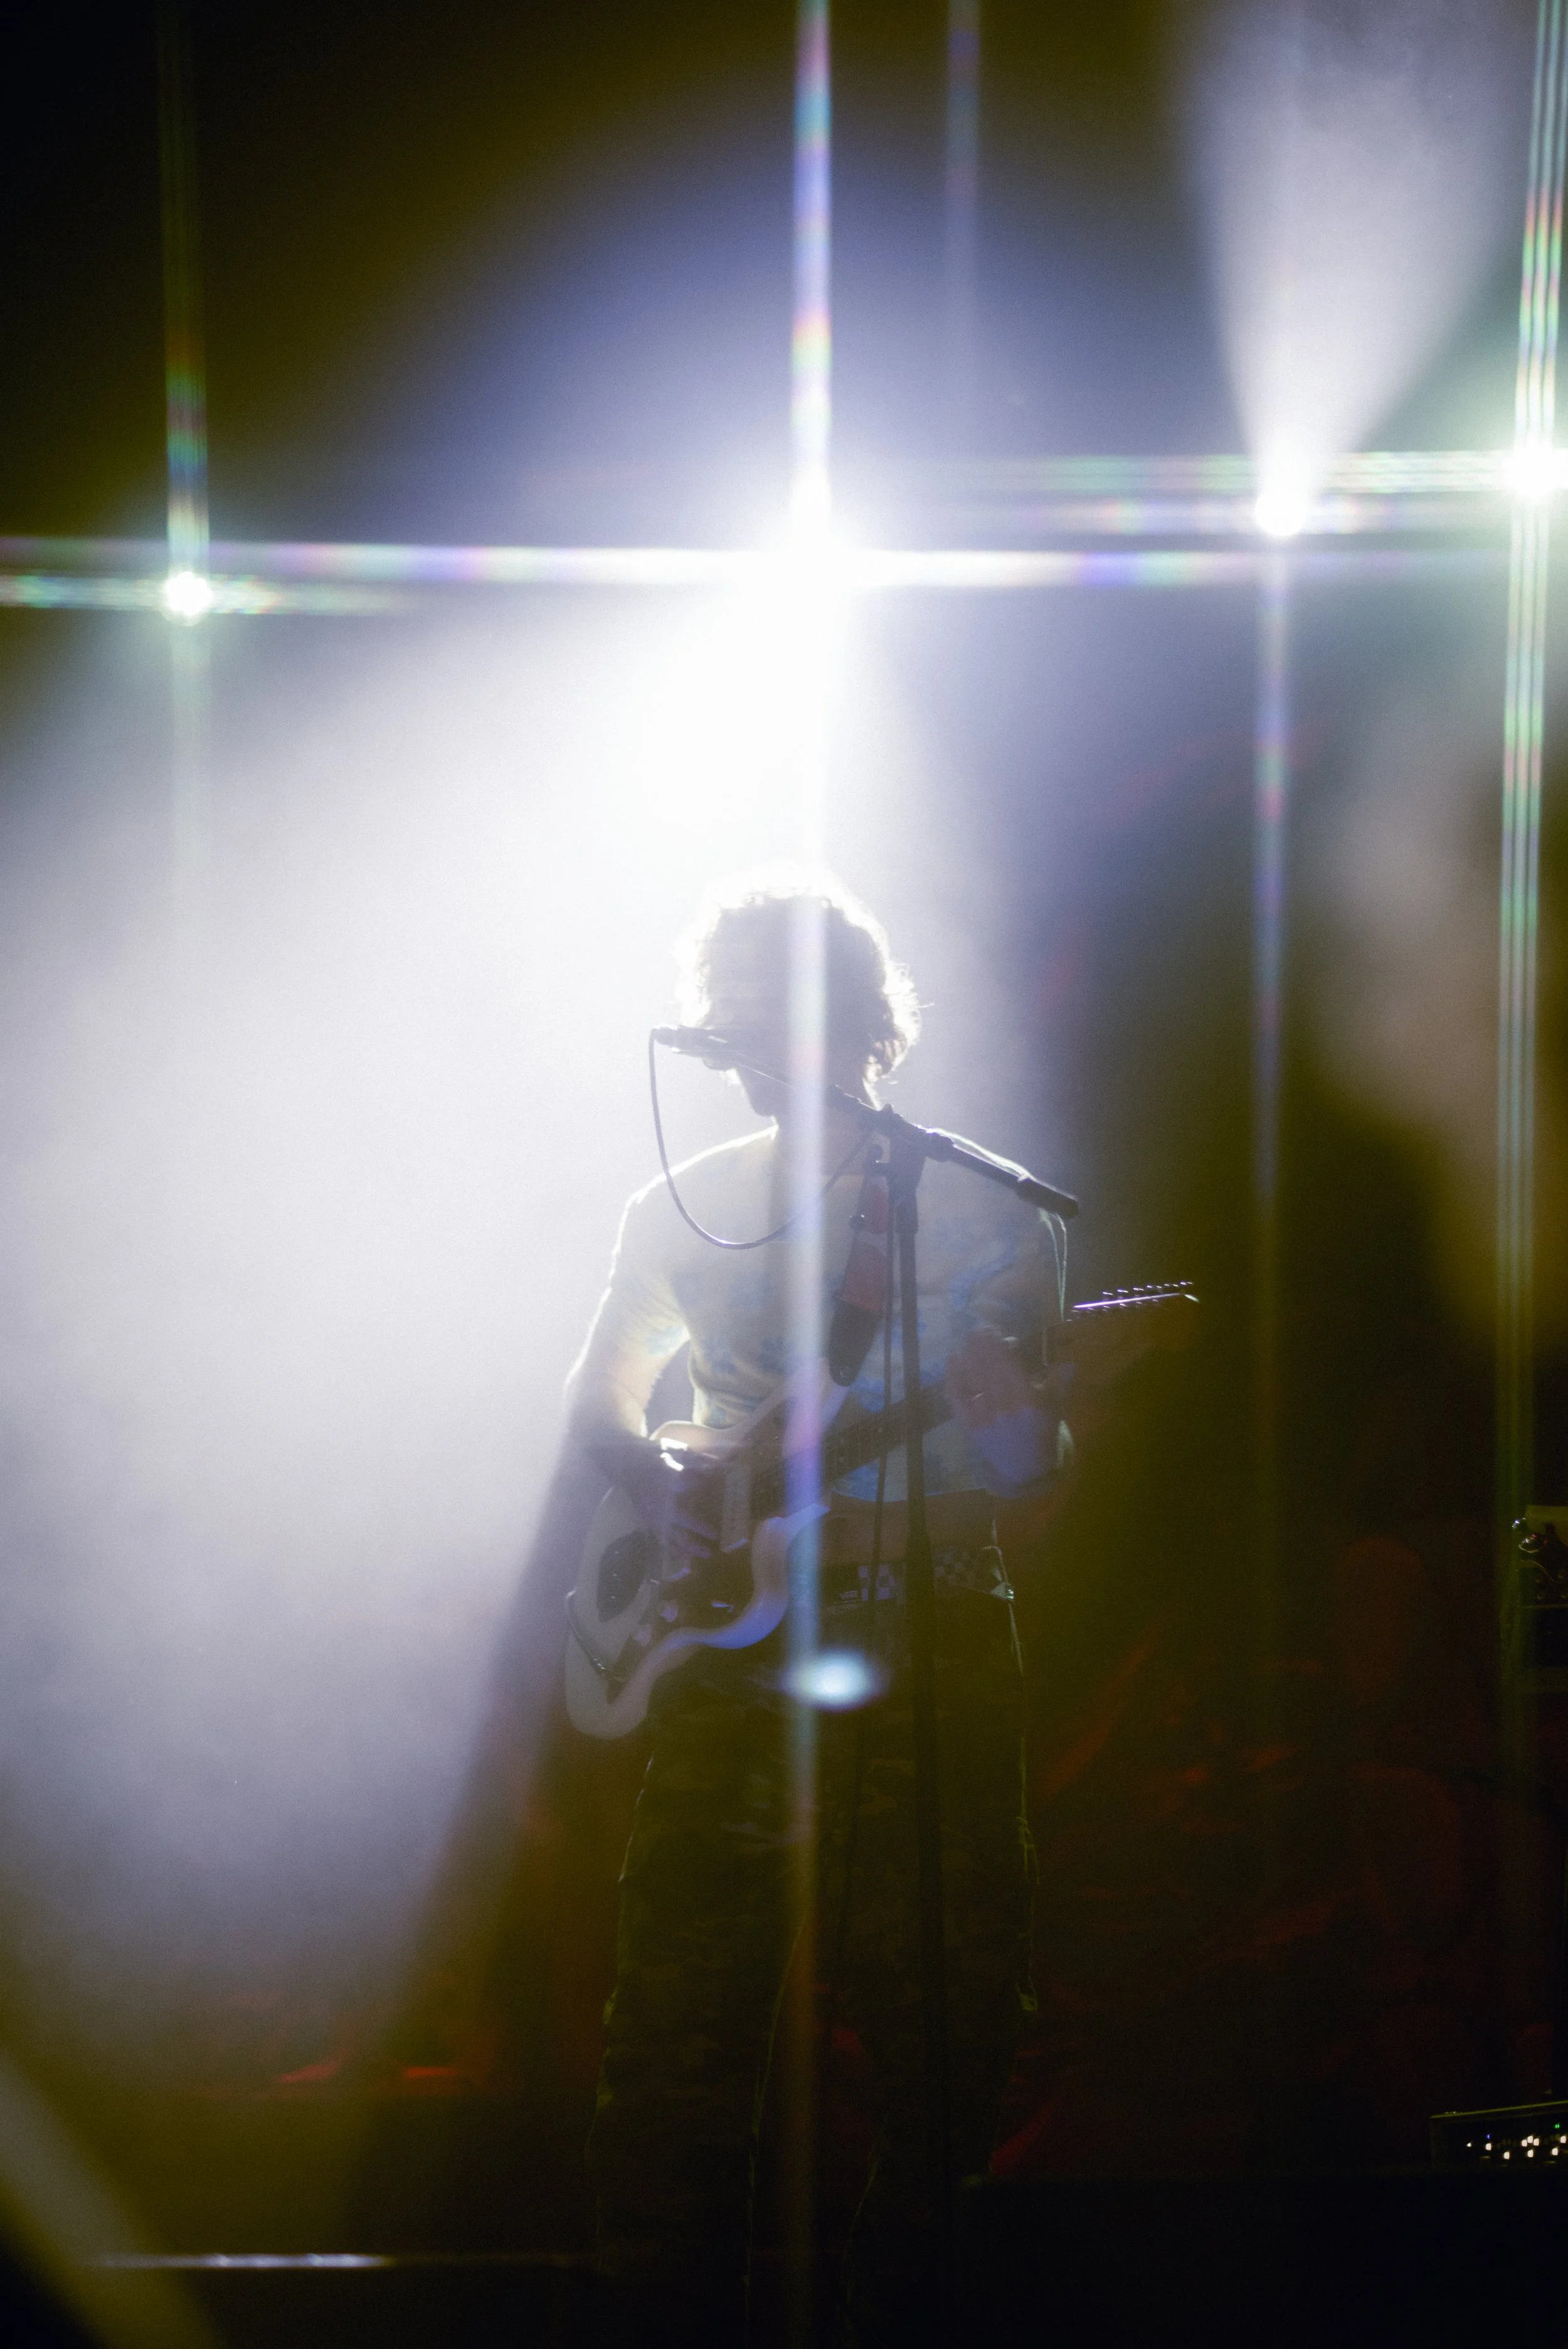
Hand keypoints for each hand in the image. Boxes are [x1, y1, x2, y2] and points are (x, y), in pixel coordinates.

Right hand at [588, 1431, 715, 1565]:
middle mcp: (655, 1496)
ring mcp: (650, 1511)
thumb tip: (717, 1466)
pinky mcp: (647, 1519)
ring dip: (687, 1544)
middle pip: (675, 1514)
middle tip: (714, 1534)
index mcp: (660, 1474)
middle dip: (695, 1526)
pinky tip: (686, 1558)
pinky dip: (673, 1548)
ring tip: (705, 1553)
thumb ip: (694, 1458)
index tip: (707, 1484)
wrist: (624, 1463)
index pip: (676, 1479)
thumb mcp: (672, 1448)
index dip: (691, 1482)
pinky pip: (661, 1537)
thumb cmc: (652, 1454)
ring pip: (669, 1531)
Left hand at [945, 1330, 1062, 1495]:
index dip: (1000, 1346)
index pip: (1010, 1365)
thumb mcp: (1056, 1408)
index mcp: (1030, 1402)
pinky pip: (958, 1398)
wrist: (1026, 1468)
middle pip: (990, 1369)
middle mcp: (1006, 1409)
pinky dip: (953, 1377)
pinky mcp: (970, 1426)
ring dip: (969, 1355)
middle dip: (983, 1346)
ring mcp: (985, 1418)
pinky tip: (953, 1359)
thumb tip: (1071, 1359)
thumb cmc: (1043, 1432)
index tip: (996, 1331)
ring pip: (974, 1379)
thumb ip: (1061, 1383)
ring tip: (968, 1338)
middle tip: (978, 1328)